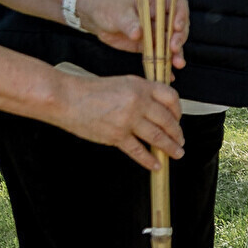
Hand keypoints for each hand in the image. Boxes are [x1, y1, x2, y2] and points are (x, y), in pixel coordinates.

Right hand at [55, 68, 182, 169]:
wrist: (67, 98)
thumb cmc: (91, 90)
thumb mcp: (122, 83)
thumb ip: (141, 93)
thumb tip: (158, 109)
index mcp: (140, 86)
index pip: (171, 97)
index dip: (178, 110)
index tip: (179, 119)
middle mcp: (138, 102)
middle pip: (167, 120)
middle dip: (177, 133)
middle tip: (181, 140)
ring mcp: (128, 120)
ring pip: (157, 137)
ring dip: (170, 147)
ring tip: (176, 153)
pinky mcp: (116, 136)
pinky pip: (138, 151)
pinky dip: (149, 160)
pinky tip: (156, 165)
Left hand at [76, 0, 189, 67]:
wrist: (96, 18)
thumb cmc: (108, 7)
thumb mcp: (118, 12)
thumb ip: (129, 23)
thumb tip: (138, 33)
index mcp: (156, 0)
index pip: (177, 3)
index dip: (181, 14)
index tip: (177, 27)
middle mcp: (160, 16)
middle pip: (178, 26)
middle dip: (179, 37)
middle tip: (174, 48)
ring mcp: (156, 31)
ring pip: (171, 42)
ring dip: (176, 54)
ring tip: (178, 64)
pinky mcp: (149, 45)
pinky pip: (159, 55)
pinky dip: (164, 65)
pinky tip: (169, 75)